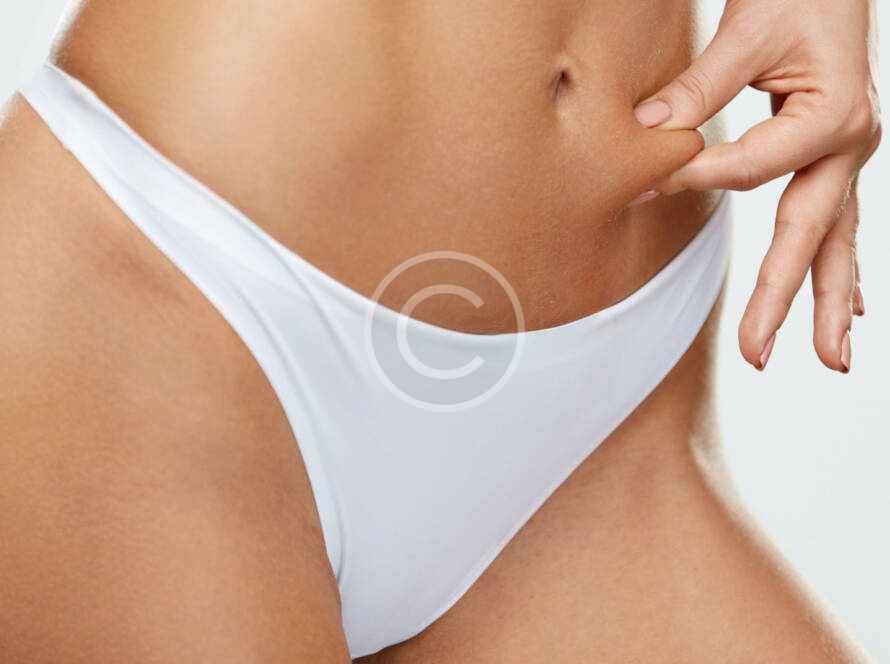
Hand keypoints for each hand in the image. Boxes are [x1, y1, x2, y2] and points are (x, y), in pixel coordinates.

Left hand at [633, 0, 880, 372]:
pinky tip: (850, 309)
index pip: (755, 167)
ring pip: (837, 242)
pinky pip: (839, 225)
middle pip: (808, 235)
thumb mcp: (748, 29)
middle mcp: (850, 144)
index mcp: (833, 114)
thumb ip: (700, 87)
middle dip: (781, 299)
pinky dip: (842, 269)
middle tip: (756, 355)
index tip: (651, 180)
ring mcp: (849, 158)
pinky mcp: (837, 160)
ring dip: (829, 303)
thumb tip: (647, 134)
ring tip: (831, 360)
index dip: (700, 175)